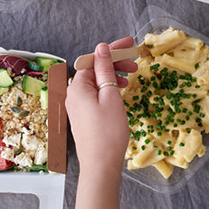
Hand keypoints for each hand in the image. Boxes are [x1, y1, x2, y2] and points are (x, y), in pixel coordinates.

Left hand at [67, 38, 137, 208]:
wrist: (100, 165)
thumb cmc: (108, 131)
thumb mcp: (110, 96)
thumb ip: (105, 70)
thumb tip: (101, 48)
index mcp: (77, 86)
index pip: (94, 58)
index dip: (113, 49)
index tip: (130, 43)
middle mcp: (73, 94)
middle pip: (94, 69)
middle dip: (114, 62)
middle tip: (135, 62)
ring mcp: (76, 105)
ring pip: (95, 82)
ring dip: (112, 76)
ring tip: (131, 77)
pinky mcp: (82, 115)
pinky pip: (94, 93)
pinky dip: (108, 88)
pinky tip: (120, 91)